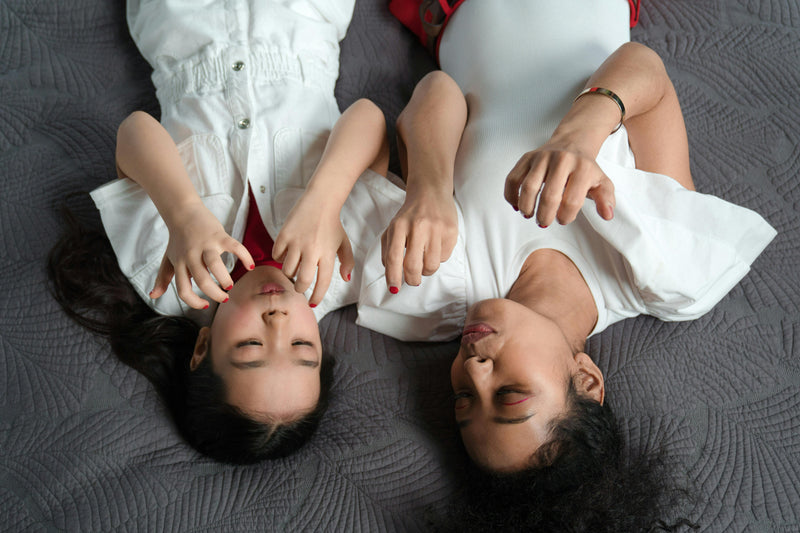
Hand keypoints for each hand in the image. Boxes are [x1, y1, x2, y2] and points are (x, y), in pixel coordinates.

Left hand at [150, 201, 253, 308]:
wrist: (183, 211)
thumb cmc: (178, 239)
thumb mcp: (168, 259)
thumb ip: (162, 278)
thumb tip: (153, 296)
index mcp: (179, 264)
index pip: (183, 290)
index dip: (194, 302)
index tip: (206, 304)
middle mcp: (191, 255)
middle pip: (202, 280)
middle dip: (214, 294)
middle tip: (224, 298)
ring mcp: (206, 244)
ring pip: (215, 265)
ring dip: (224, 278)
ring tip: (229, 285)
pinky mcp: (219, 235)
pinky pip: (234, 247)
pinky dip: (245, 257)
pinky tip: (250, 266)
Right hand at [272, 191, 354, 305]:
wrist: (321, 200)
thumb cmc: (332, 224)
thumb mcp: (343, 243)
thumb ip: (347, 262)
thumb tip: (345, 279)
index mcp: (328, 254)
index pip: (322, 282)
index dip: (317, 297)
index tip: (313, 303)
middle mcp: (313, 249)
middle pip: (303, 280)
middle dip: (300, 289)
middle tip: (300, 286)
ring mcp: (297, 242)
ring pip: (287, 269)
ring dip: (290, 273)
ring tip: (294, 267)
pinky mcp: (284, 234)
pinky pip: (276, 255)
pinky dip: (280, 258)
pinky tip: (286, 253)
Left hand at [381, 186, 457, 290]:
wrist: (431, 192)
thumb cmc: (409, 215)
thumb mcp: (393, 228)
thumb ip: (388, 251)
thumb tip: (391, 275)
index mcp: (399, 226)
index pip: (394, 258)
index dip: (393, 277)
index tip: (394, 288)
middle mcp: (418, 226)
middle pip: (413, 266)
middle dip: (412, 280)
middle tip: (412, 280)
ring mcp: (436, 229)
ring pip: (431, 266)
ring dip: (426, 270)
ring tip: (424, 261)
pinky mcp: (451, 231)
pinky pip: (444, 258)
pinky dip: (438, 258)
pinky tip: (435, 247)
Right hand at [504, 142, 614, 226]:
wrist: (573, 142)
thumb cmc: (585, 168)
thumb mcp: (602, 182)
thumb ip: (606, 199)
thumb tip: (607, 215)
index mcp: (583, 167)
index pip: (572, 201)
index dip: (566, 217)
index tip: (564, 219)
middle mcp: (562, 159)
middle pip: (549, 196)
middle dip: (545, 216)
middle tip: (544, 222)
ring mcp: (542, 157)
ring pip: (528, 188)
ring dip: (526, 207)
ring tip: (529, 214)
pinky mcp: (527, 157)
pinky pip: (512, 179)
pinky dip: (511, 195)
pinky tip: (517, 204)